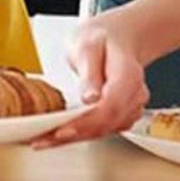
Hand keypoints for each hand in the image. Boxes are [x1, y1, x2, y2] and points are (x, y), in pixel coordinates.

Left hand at [33, 10, 149, 147]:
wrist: (116, 39)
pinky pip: (101, 130)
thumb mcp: (87, 45)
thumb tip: (89, 97)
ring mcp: (130, 108)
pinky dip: (80, 135)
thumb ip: (89, 71)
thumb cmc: (101, 39)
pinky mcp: (120, 116)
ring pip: (104, 131)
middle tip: (45, 140)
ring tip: (44, 140)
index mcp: (128, 75)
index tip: (64, 130)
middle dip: (75, 135)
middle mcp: (134, 96)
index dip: (87, 122)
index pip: (111, 105)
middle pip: (107, 123)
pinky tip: (58, 136)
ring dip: (75, 139)